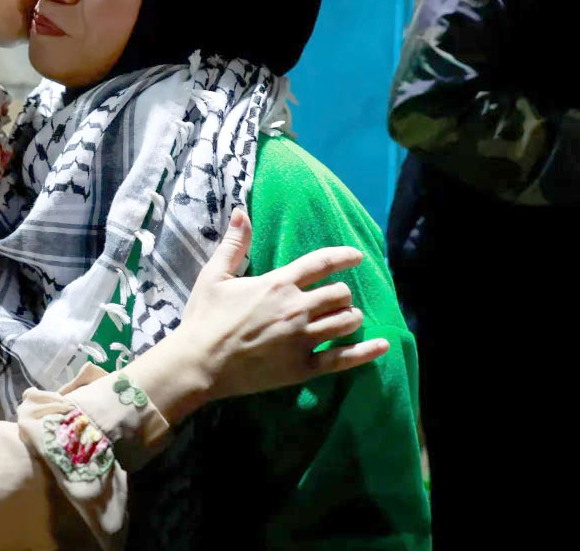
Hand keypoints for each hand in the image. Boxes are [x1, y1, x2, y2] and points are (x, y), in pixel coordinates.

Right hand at [178, 208, 388, 399]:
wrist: (198, 364)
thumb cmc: (203, 318)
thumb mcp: (214, 276)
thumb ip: (233, 244)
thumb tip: (240, 212)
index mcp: (277, 283)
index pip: (321, 263)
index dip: (344, 257)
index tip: (357, 256)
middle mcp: (296, 308)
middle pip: (340, 293)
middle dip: (341, 293)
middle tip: (333, 298)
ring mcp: (302, 339)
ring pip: (346, 321)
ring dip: (350, 317)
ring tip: (344, 318)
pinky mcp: (302, 367)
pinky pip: (343, 358)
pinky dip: (366, 352)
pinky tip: (381, 345)